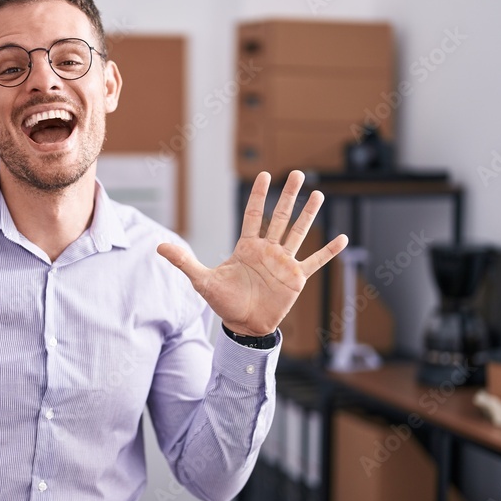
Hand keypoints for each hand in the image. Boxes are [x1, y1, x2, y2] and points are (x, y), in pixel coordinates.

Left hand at [157, 170, 347, 336]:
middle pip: (279, 217)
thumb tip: (158, 247)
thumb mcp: (202, 280)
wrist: (243, 326)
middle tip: (296, 174)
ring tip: (318, 194)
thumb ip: (184, 261)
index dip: (259, 196)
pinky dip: (328, 252)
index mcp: (247, 247)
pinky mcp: (296, 279)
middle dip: (288, 196)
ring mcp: (283, 263)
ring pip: (298, 232)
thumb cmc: (223, 302)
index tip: (264, 175)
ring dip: (308, 215)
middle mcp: (267, 250)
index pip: (254, 215)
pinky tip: (341, 238)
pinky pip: (314, 261)